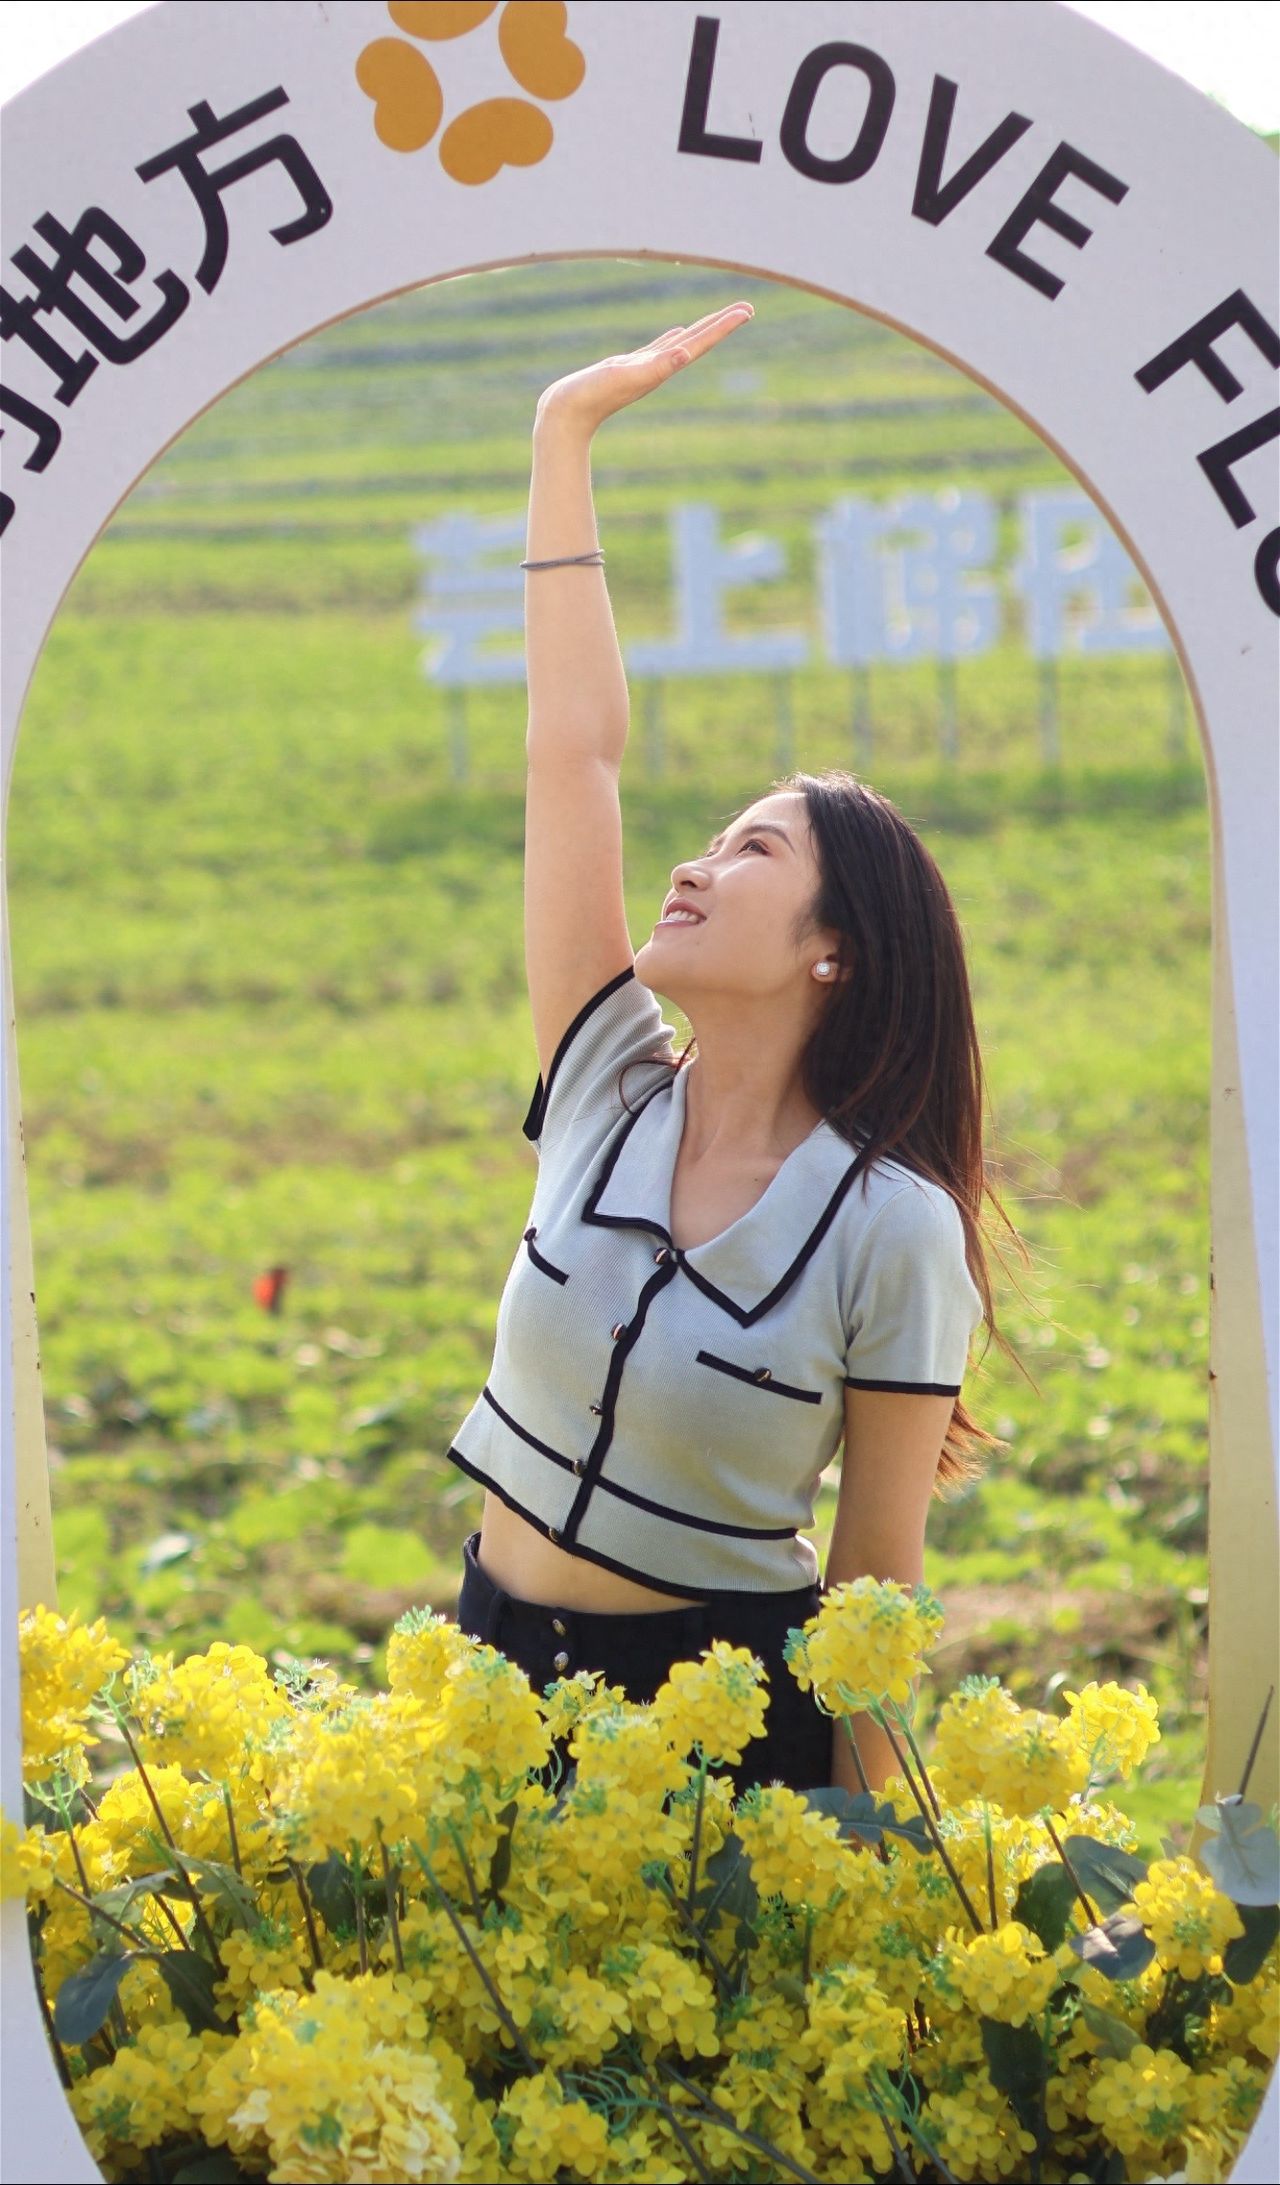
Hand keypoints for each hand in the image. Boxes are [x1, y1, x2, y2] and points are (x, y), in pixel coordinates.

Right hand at [534, 301, 754, 437]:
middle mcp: (660, 368)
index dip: (724, 326)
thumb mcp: (625, 376)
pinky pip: (659, 347)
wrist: (566, 415)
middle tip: (747, 308)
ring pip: (681, 342)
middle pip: (699, 340)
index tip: (748, 311)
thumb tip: (685, 353)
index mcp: (664, 368)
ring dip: (702, 329)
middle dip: (722, 324)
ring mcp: (645, 367)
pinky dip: (672, 338)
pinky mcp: (629, 366)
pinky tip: (678, 334)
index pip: (701, 342)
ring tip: (720, 318)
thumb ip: (656, 366)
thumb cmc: (593, 396)